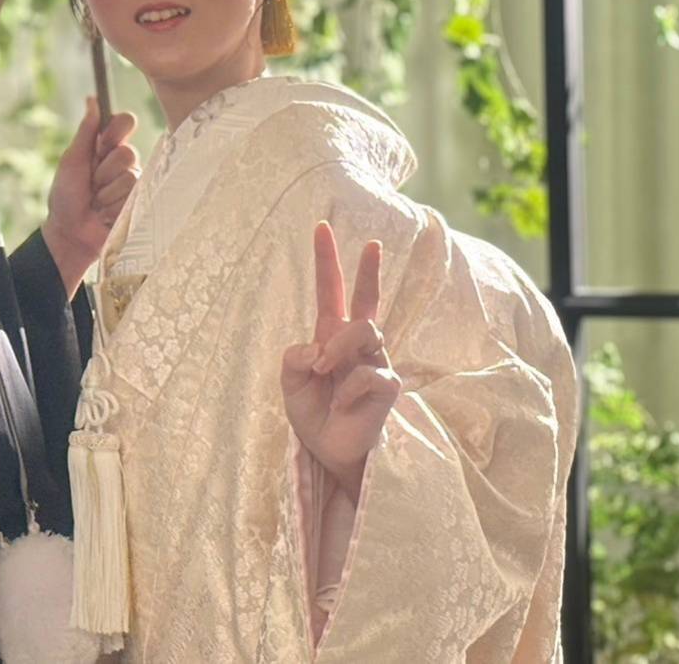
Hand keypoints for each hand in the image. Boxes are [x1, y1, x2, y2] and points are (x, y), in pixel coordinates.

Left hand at [42, 97, 139, 295]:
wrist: (69, 233)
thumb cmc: (65, 196)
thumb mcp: (72, 161)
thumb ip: (86, 131)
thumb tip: (93, 99)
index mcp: (106, 147)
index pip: (126, 122)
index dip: (116, 130)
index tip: (102, 143)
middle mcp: (123, 162)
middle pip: (128, 152)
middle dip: (103, 171)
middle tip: (91, 183)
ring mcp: (133, 183)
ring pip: (130, 176)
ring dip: (105, 193)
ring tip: (96, 203)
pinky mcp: (140, 203)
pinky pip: (133, 196)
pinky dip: (112, 207)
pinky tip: (105, 215)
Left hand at [280, 222, 400, 500]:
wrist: (328, 451)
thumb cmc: (313, 414)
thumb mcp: (290, 382)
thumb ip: (294, 358)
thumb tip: (317, 348)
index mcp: (330, 336)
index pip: (331, 292)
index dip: (327, 261)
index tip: (321, 227)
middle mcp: (356, 345)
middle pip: (367, 301)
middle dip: (369, 271)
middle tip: (371, 243)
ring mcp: (376, 362)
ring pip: (364, 329)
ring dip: (339, 345)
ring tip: (324, 369)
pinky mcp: (388, 386)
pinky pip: (370, 372)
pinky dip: (349, 386)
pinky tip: (344, 400)